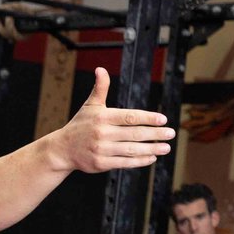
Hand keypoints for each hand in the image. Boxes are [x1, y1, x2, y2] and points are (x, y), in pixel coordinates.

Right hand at [51, 69, 174, 173]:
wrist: (62, 149)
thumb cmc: (80, 125)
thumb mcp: (90, 105)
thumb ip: (100, 88)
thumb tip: (101, 69)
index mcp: (102, 117)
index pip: (129, 117)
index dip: (148, 118)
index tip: (163, 119)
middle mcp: (102, 133)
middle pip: (134, 133)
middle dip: (155, 134)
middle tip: (171, 133)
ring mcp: (101, 149)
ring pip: (132, 149)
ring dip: (152, 148)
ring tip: (166, 147)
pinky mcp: (101, 164)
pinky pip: (124, 163)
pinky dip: (140, 160)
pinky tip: (152, 157)